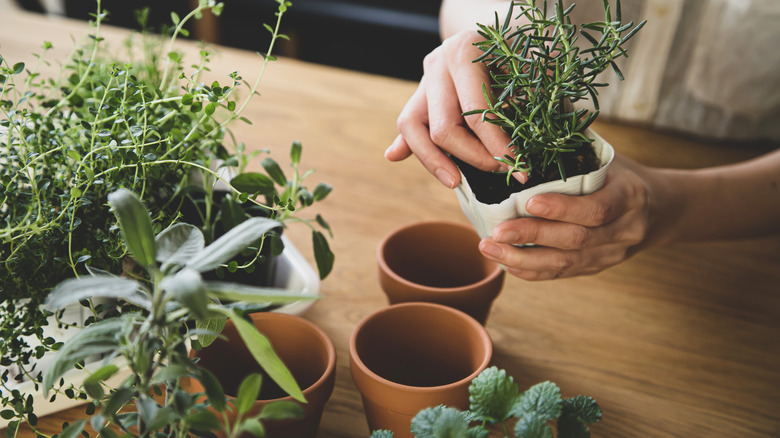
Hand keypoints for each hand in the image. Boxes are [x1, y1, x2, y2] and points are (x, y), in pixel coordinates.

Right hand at [385, 30, 521, 187]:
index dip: (496, 146)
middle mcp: (437, 64)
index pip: (475, 113)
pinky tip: (395, 156)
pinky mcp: (419, 93)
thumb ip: (522, 100)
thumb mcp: (527, 66)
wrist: (497, 31)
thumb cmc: (519, 50)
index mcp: (463, 52)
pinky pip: (408, 124)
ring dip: (433, 161)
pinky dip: (405, 143)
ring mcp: (424, 78)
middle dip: (473, 157)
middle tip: (501, 170)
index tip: (518, 166)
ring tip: (456, 182)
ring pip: (413, 127)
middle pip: (443, 128)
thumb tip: (515, 150)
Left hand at [477, 155, 656, 279]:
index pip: (597, 208)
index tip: (528, 202)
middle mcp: (624, 231)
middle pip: (575, 239)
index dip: (562, 209)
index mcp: (630, 197)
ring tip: (489, 248)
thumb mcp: (609, 158)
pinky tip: (504, 262)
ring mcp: (611, 254)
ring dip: (522, 259)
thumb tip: (532, 122)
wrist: (661, 210)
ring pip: (565, 264)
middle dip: (531, 236)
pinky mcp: (596, 268)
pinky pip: (562, 273)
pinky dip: (531, 270)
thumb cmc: (622, 176)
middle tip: (496, 231)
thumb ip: (576, 149)